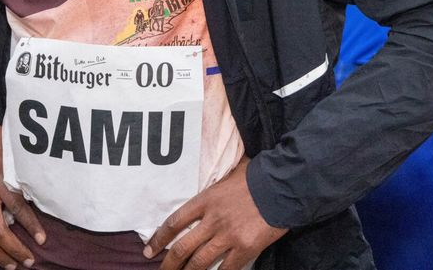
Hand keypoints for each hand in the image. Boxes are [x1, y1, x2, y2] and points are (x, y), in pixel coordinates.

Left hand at [145, 160, 286, 269]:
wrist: (282, 185)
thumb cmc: (257, 176)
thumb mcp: (229, 173)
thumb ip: (216, 184)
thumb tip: (211, 176)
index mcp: (206, 200)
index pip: (175, 222)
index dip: (159, 238)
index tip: (149, 249)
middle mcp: (213, 220)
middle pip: (182, 248)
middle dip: (169, 263)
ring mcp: (228, 236)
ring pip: (200, 262)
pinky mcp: (245, 248)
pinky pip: (226, 269)